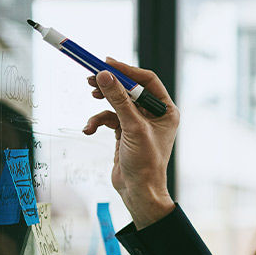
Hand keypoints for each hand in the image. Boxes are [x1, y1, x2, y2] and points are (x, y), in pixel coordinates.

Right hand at [82, 58, 178, 228]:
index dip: (127, 70)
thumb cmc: (145, 162)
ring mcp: (138, 124)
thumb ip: (118, 100)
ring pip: (116, 104)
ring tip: (90, 98)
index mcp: (166, 110)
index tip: (107, 63)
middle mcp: (154, 115)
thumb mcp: (131, 127)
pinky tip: (89, 130)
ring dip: (102, 105)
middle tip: (90, 78)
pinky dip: (97, 122)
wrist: (138, 191)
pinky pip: (108, 118)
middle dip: (110, 85)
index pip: (147, 81)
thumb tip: (104, 75)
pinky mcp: (124, 133)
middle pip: (129, 89)